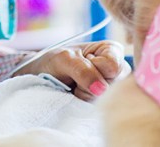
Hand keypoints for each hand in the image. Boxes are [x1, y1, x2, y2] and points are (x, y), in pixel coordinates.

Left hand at [13, 40, 130, 101]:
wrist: (41, 76)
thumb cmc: (54, 62)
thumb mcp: (63, 58)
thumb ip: (82, 69)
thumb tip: (100, 89)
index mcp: (112, 51)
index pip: (113, 66)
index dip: (94, 67)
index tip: (82, 62)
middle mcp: (118, 70)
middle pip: (111, 85)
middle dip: (89, 84)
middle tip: (76, 78)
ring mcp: (113, 89)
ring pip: (104, 99)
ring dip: (85, 95)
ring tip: (75, 87)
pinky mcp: (105, 103)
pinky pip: (99, 109)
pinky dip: (84, 104)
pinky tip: (77, 96)